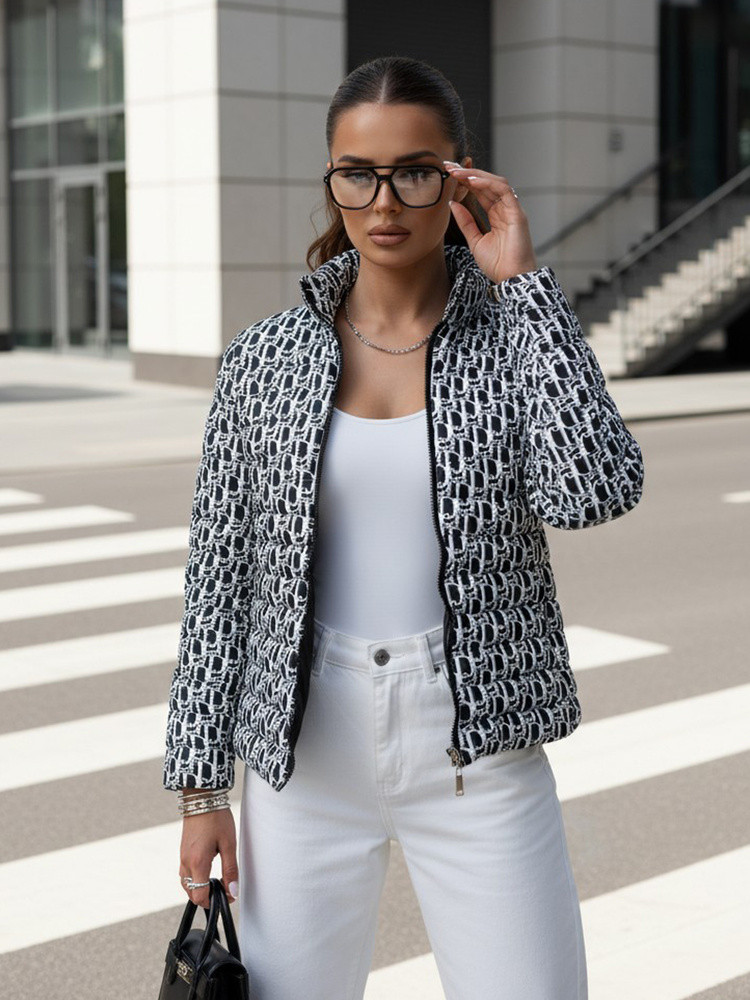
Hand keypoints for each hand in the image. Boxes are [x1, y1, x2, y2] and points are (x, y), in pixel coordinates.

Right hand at [179, 808, 238, 909]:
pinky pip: (185, 873)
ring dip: (200, 888)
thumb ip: (231, 870)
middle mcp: (186, 863)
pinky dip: (195, 879)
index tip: (228, 895)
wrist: (201, 798)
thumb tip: (233, 891)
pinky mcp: (183, 851)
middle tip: (224, 889)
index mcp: (197, 863)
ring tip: (217, 881)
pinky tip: (206, 871)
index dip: (214, 901)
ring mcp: (182, 857)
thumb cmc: (216, 818)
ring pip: (187, 884)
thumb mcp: (229, 844)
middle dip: (207, 897)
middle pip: (192, 893)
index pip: (200, 896)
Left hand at [444, 163, 537, 283]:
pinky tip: (472, 181)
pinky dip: (487, 183)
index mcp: (496, 215)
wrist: (511, 279)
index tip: (448, 174)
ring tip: (458, 172)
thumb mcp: (474, 240)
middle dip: (467, 173)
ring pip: (495, 182)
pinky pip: (503, 190)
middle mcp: (505, 208)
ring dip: (475, 175)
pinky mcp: (517, 213)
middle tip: (449, 166)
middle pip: (486, 183)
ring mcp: (512, 209)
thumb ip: (465, 222)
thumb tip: (452, 203)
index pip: (479, 191)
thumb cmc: (497, 264)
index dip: (464, 181)